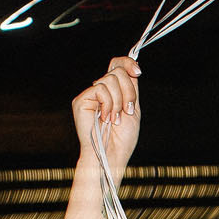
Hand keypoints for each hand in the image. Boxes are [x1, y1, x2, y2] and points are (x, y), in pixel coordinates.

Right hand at [71, 56, 140, 171]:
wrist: (112, 155)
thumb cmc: (122, 139)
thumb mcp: (133, 108)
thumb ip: (131, 87)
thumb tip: (133, 67)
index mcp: (113, 92)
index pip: (117, 65)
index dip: (128, 63)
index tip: (138, 72)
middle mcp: (100, 90)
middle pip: (117, 71)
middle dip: (128, 91)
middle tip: (127, 111)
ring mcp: (90, 95)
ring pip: (110, 79)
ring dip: (119, 101)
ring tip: (115, 119)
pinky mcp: (81, 100)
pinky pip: (100, 88)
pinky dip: (108, 104)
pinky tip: (105, 118)